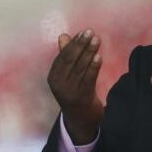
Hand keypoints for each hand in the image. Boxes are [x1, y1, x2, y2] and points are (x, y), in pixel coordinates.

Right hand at [47, 29, 103, 143]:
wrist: (80, 119)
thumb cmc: (74, 92)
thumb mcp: (67, 75)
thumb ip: (66, 56)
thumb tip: (63, 36)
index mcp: (53, 77)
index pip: (63, 57)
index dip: (73, 44)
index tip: (83, 33)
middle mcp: (59, 84)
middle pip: (70, 61)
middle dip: (80, 45)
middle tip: (90, 32)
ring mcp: (70, 91)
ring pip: (80, 68)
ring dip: (89, 53)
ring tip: (96, 40)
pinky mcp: (82, 97)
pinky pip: (88, 79)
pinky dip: (93, 67)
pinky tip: (99, 57)